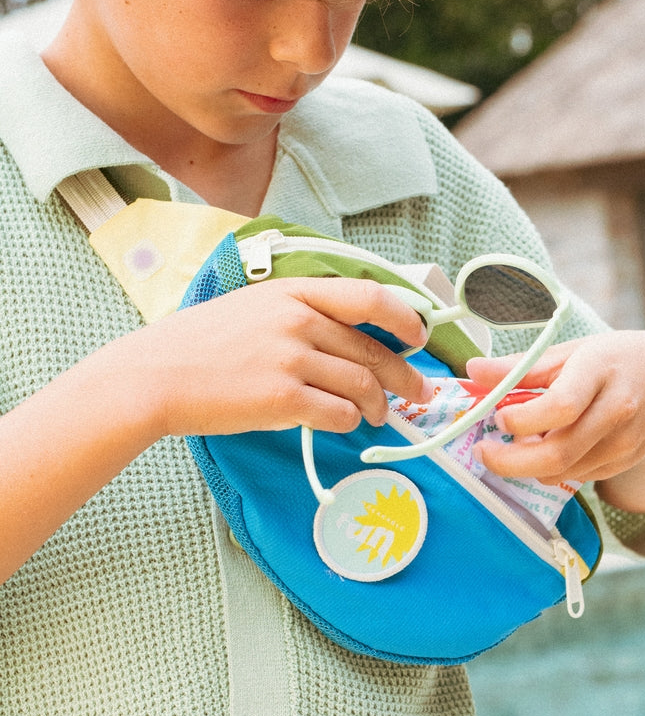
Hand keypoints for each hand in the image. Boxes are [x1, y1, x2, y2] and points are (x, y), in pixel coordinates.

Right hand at [97, 276, 432, 439]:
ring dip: (378, 405)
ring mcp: (291, 360)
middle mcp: (298, 321)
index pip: (370, 296)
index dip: (404, 317)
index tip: (419, 336)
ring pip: (362, 384)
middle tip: (418, 393)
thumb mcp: (254, 305)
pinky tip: (345, 423)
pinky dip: (349, 421)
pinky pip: (338, 413)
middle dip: (404, 376)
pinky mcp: (282, 399)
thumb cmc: (202, 343)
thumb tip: (352, 332)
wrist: (154, 375)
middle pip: (372, 350)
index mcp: (294, 292)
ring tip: (379, 415)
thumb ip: (302, 310)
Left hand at [466, 330, 644, 513]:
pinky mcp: (625, 462)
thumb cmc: (613, 359)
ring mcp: (625, 441)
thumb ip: (522, 366)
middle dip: (512, 462)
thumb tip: (472, 370)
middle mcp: (617, 409)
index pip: (561, 405)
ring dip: (529, 465)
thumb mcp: (570, 351)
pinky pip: (577, 475)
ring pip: (564, 471)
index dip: (524, 419)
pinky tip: (546, 447)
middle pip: (560, 453)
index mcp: (600, 371)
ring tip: (514, 444)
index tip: (498, 418)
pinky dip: (552, 468)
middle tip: (484, 452)